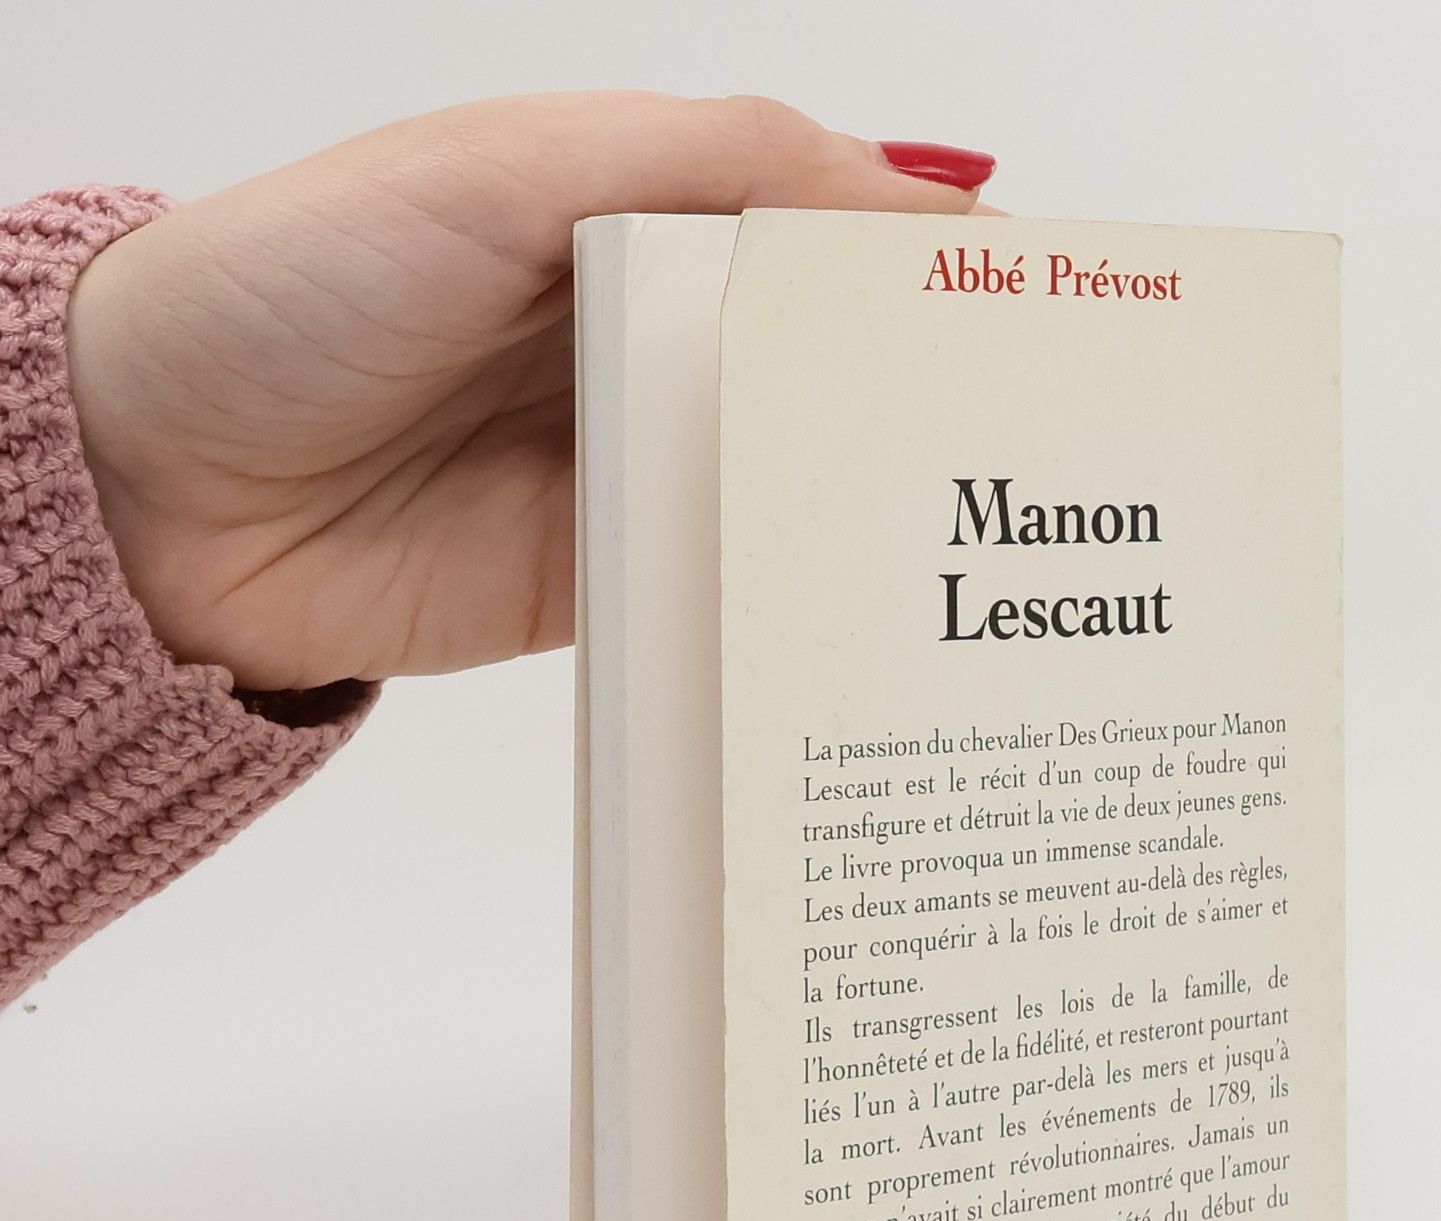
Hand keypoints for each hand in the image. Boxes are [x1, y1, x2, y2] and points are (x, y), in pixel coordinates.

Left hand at [66, 95, 996, 689]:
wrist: (153, 487)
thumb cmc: (299, 290)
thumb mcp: (509, 172)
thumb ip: (710, 162)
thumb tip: (913, 190)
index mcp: (635, 219)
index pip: (823, 235)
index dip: (935, 268)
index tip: (1056, 308)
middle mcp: (643, 343)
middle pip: (825, 372)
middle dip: (933, 405)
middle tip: (1065, 449)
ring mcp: (625, 468)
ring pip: (788, 487)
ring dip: (874, 514)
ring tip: (999, 544)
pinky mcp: (603, 583)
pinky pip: (722, 588)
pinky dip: (790, 602)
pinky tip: (873, 617)